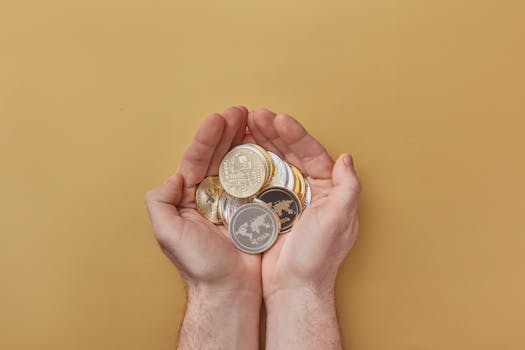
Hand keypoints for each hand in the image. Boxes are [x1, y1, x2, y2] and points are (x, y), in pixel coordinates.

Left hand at [145, 106, 261, 349]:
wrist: (229, 289)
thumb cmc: (199, 264)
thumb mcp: (167, 233)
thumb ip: (160, 202)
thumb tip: (173, 176)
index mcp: (189, 196)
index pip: (196, 159)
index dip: (207, 138)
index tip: (219, 119)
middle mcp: (210, 194)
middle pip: (218, 155)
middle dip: (228, 132)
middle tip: (240, 111)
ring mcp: (233, 200)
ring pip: (238, 163)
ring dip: (244, 141)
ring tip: (254, 120)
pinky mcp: (253, 208)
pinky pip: (257, 180)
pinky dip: (261, 162)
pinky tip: (267, 146)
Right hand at [247, 108, 360, 348]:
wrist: (294, 287)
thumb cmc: (318, 256)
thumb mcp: (340, 219)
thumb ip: (348, 187)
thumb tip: (347, 158)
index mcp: (328, 189)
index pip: (312, 153)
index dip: (295, 134)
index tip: (278, 119)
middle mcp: (310, 190)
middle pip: (291, 153)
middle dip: (273, 133)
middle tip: (255, 117)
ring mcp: (288, 199)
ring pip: (274, 163)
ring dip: (261, 144)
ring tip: (244, 126)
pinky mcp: (270, 209)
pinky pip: (261, 180)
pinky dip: (251, 164)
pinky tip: (240, 151)